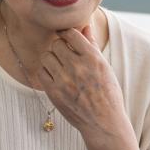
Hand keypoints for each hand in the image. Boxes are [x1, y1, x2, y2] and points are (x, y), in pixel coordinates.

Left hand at [38, 27, 135, 149]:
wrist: (104, 123)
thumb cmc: (107, 94)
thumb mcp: (105, 67)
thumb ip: (92, 46)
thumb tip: (85, 27)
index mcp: (92, 58)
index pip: (71, 33)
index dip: (67, 33)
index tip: (67, 37)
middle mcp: (77, 67)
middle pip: (56, 44)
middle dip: (59, 46)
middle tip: (64, 54)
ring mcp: (64, 80)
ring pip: (46, 56)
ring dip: (51, 58)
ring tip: (59, 65)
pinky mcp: (54, 93)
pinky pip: (41, 72)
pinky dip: (46, 72)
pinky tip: (54, 76)